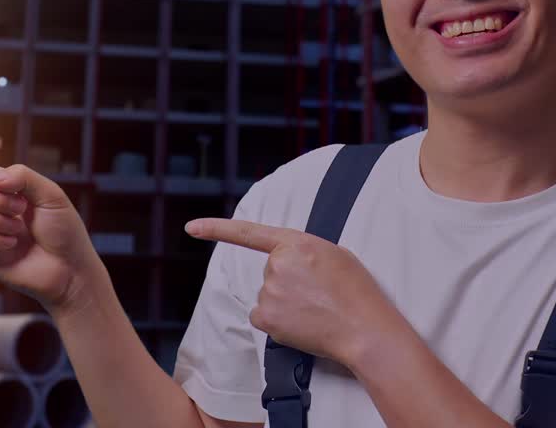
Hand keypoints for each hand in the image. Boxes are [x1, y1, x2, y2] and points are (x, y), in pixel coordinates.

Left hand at [185, 218, 404, 368]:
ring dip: (285, 303)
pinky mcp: (266, 318)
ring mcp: (269, 291)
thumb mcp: (335, 255)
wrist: (364, 328)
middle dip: (288, 282)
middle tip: (318, 294)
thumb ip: (304, 251)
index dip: (216, 229)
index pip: (248, 233)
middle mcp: (277, 264)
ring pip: (268, 296)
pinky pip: (263, 317)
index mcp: (296, 243)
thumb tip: (290, 263)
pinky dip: (278, 322)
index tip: (191, 228)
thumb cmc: (357, 292)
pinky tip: (302, 323)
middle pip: (270, 272)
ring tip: (315, 309)